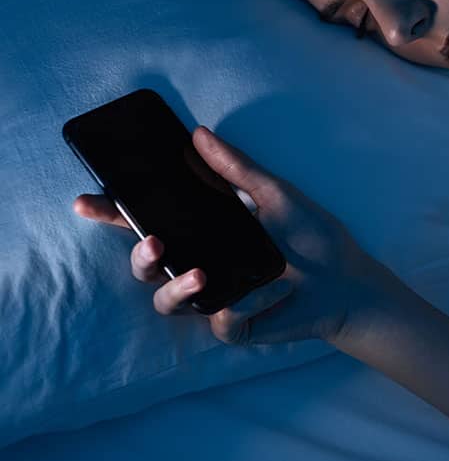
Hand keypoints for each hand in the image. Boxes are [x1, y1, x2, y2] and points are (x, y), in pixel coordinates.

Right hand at [72, 125, 396, 345]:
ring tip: (201, 275)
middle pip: (145, 264)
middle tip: (155, 242)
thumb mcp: (278, 195)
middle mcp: (201, 264)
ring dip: (176, 288)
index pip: (150, 221)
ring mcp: (215, 297)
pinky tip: (274, 290)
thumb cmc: (315, 237)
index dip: (115, 214)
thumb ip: (238, 169)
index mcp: (204, 231)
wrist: (350, 281)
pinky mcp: (237, 325)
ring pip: (166, 301)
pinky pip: (223, 320)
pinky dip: (248, 303)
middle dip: (138, 255)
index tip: (87, 201)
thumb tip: (200, 134)